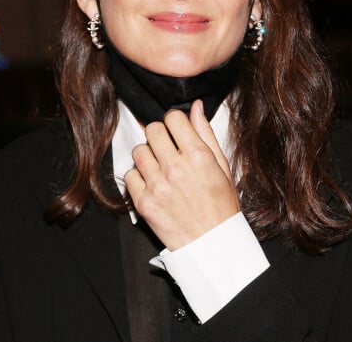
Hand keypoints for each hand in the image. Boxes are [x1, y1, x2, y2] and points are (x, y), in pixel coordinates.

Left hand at [124, 99, 239, 250]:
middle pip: (153, 130)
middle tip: (167, 149)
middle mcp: (176, 168)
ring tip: (159, 168)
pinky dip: (138, 178)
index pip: (173, 117)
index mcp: (198, 156)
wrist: (213, 244)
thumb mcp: (222, 166)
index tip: (176, 131)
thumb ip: (206, 133)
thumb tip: (195, 107)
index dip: (175, 122)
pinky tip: (152, 184)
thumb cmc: (221, 205)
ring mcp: (158, 186)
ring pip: (138, 151)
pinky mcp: (144, 203)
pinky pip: (129, 176)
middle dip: (159, 135)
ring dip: (147, 155)